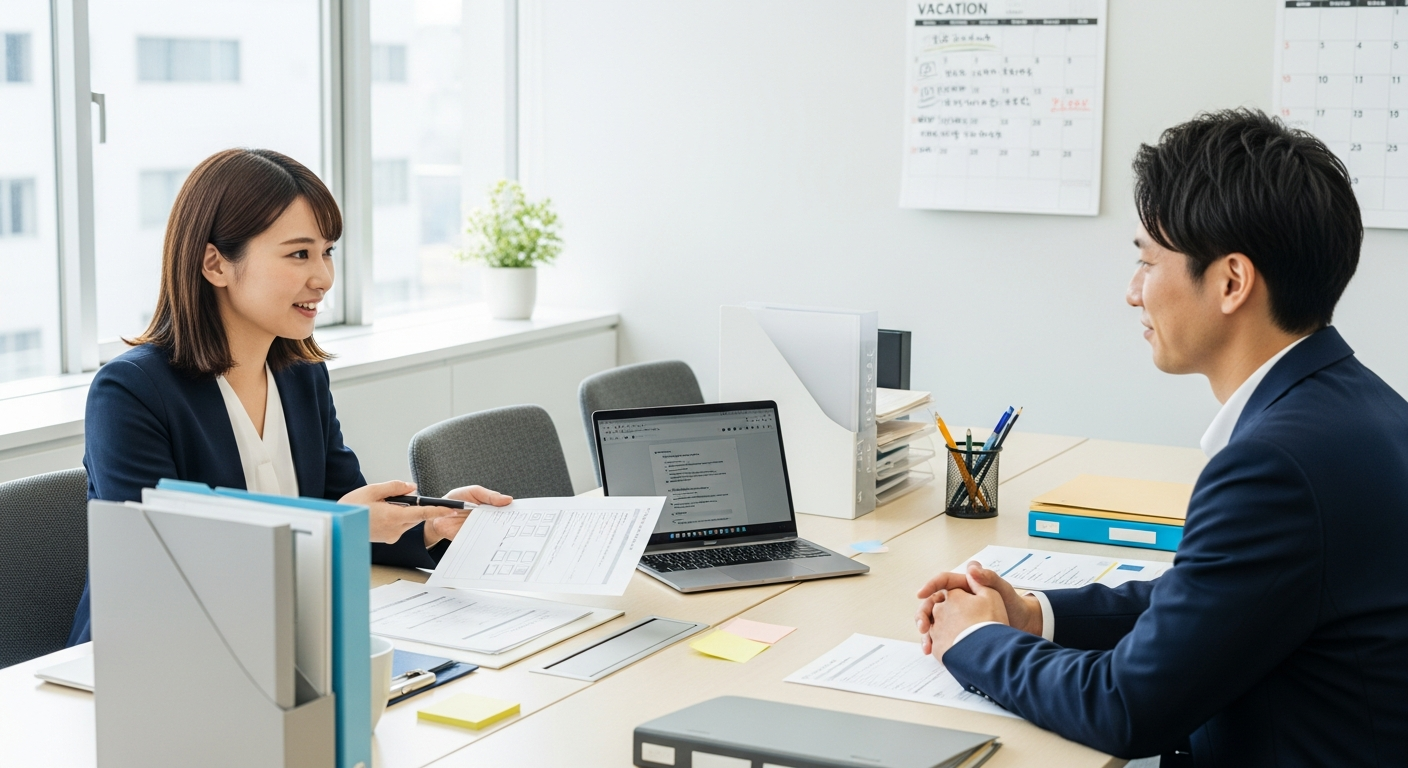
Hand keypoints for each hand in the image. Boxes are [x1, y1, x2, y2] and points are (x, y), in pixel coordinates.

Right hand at [341, 480, 438, 543]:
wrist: (339, 525)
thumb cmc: (352, 507)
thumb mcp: (373, 490)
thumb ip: (396, 487)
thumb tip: (413, 487)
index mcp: (393, 517)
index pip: (423, 513)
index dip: (439, 510)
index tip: (453, 509)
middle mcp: (395, 529)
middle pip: (415, 516)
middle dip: (412, 506)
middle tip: (394, 498)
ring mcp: (392, 536)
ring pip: (408, 521)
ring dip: (403, 512)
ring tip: (382, 505)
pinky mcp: (388, 539)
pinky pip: (400, 526)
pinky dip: (396, 518)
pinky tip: (381, 513)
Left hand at [423, 485, 513, 546]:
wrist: (437, 514)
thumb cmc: (455, 500)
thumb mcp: (473, 492)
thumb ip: (489, 495)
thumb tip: (507, 499)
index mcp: (490, 507)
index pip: (506, 511)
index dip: (514, 513)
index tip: (522, 514)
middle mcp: (487, 520)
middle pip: (502, 524)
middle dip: (509, 525)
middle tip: (516, 525)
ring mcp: (480, 530)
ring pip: (494, 534)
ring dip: (499, 535)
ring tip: (505, 533)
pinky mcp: (472, 540)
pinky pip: (481, 543)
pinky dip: (486, 543)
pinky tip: (491, 541)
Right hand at [915, 561, 1042, 651]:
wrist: (1023, 626)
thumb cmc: (1014, 605)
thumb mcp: (1003, 590)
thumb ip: (989, 578)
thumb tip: (971, 568)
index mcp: (965, 586)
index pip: (942, 582)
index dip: (929, 586)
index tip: (920, 594)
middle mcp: (958, 600)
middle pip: (933, 603)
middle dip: (924, 614)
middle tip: (923, 626)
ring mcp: (957, 616)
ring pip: (934, 621)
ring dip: (927, 632)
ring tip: (927, 644)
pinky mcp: (958, 631)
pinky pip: (941, 635)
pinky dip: (934, 642)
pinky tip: (932, 650)